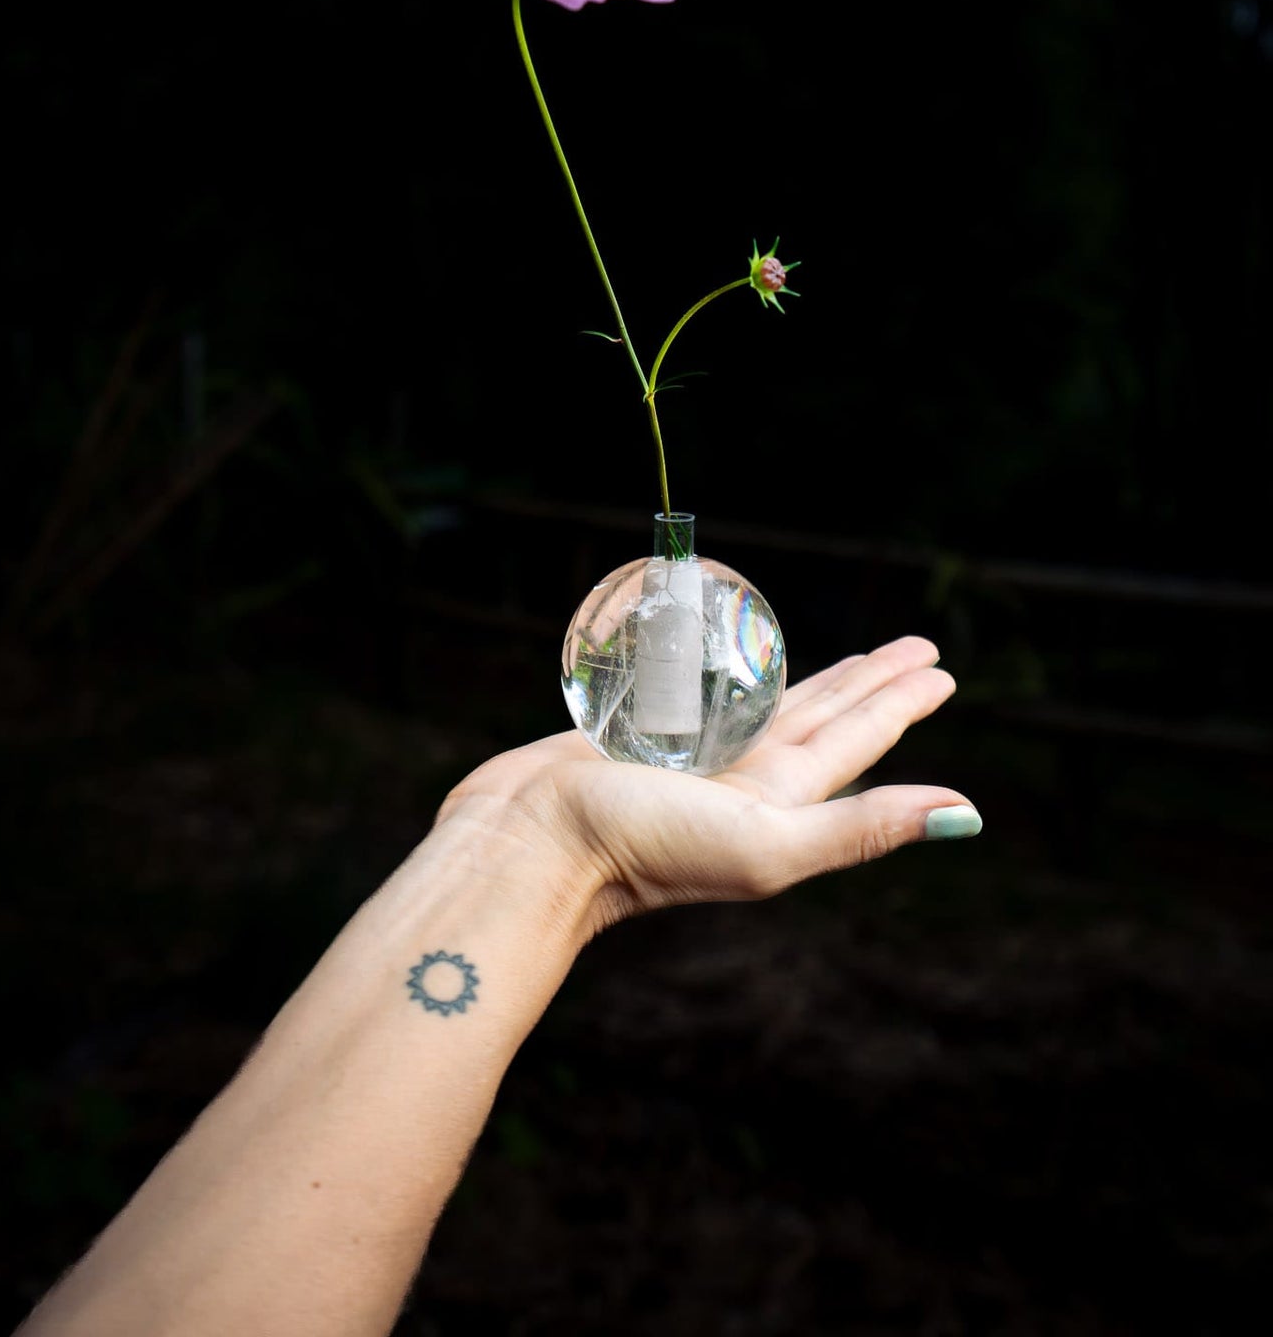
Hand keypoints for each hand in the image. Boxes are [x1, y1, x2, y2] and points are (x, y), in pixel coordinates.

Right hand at [437, 635, 978, 936]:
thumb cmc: (644, 849)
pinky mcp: (636, 732)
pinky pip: (695, 691)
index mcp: (780, 804)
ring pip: (764, 704)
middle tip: (914, 647)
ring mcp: (689, 757)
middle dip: (870, 684)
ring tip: (847, 658)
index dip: (901, 704)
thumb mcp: (768, 843)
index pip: (859, 738)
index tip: (942, 669)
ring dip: (811, 679)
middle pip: (824, 717)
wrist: (527, 846)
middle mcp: (742, 779)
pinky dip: (721, 672)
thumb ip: (862, 827)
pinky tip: (725, 662)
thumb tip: (968, 814)